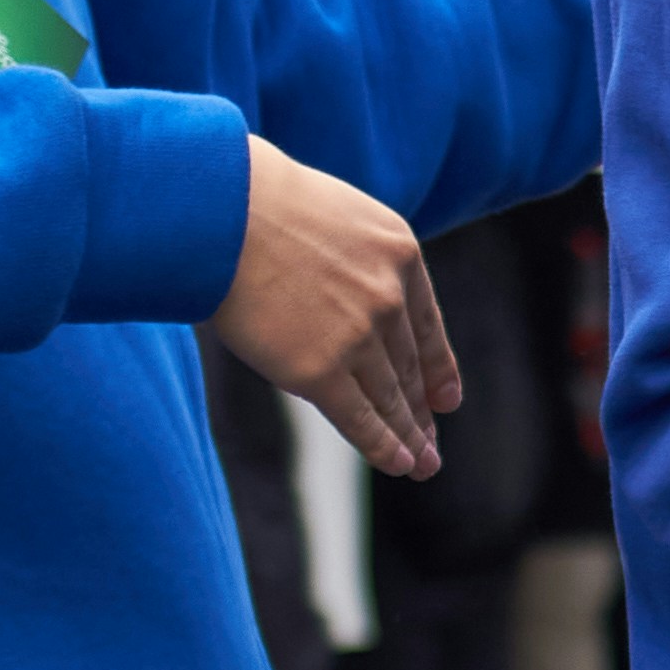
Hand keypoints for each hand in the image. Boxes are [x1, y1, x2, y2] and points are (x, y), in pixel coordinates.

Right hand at [204, 134, 459, 479]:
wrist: (222, 209)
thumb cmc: (257, 205)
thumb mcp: (336, 219)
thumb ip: (358, 264)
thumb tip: (357, 308)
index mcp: (401, 255)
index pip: (425, 328)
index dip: (437, 370)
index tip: (446, 401)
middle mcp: (389, 297)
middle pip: (409, 368)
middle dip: (421, 413)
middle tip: (431, 445)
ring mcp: (357, 336)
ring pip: (391, 398)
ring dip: (409, 437)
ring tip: (421, 464)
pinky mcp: (319, 370)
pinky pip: (361, 418)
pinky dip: (383, 446)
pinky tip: (397, 463)